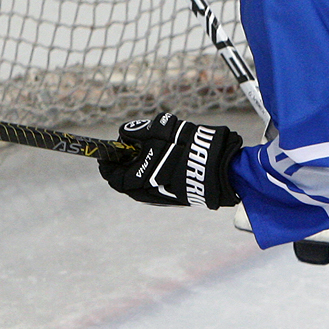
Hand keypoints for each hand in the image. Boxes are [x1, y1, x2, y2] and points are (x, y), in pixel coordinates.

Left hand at [99, 113, 241, 207]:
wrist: (220, 168)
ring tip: (156, 149)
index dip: (109, 160)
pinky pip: (158, 185)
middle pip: (128, 179)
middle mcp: (146, 193)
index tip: (112, 149)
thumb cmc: (188, 149)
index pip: (112, 175)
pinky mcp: (176, 197)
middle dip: (129, 162)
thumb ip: (138, 132)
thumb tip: (124, 134)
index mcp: (137, 181)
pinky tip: (169, 159)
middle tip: (135, 146)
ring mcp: (162, 197)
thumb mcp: (160, 132)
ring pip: (143, 182)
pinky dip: (157, 172)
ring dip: (144, 166)